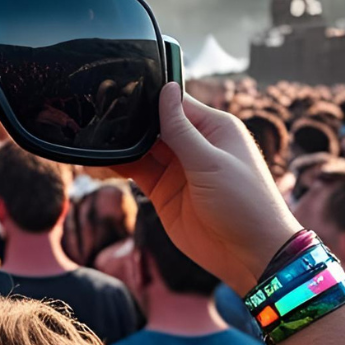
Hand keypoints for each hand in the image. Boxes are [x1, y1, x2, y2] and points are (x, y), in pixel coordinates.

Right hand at [114, 85, 299, 293]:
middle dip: (131, 120)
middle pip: (155, 123)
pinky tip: (101, 159)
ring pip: (142, 147)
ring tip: (95, 136)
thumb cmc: (244, 203)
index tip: (121, 90)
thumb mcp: (210, 161)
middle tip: (100, 113)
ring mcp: (178, 169)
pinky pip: (137, 171)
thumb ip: (181, 128)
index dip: (151, 97)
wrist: (249, 255)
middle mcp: (195, 145)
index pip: (176, 103)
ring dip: (122, 143)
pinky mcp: (164, 192)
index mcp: (215, 128)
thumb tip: (166, 88)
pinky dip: (119, 165)